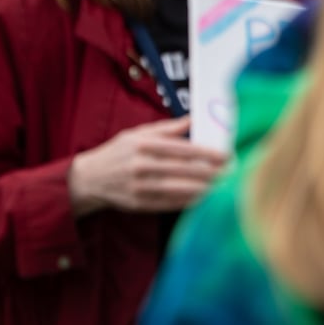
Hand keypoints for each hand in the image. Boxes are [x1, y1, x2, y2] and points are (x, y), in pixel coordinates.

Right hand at [67, 117, 226, 215]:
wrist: (89, 179)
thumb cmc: (116, 153)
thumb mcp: (135, 134)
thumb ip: (165, 129)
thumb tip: (193, 120)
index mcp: (142, 144)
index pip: (182, 148)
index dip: (207, 153)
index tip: (227, 156)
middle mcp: (141, 165)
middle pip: (185, 170)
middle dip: (213, 173)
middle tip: (234, 174)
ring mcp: (141, 187)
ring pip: (181, 189)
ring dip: (206, 190)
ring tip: (226, 188)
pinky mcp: (141, 204)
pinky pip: (172, 204)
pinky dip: (191, 203)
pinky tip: (207, 200)